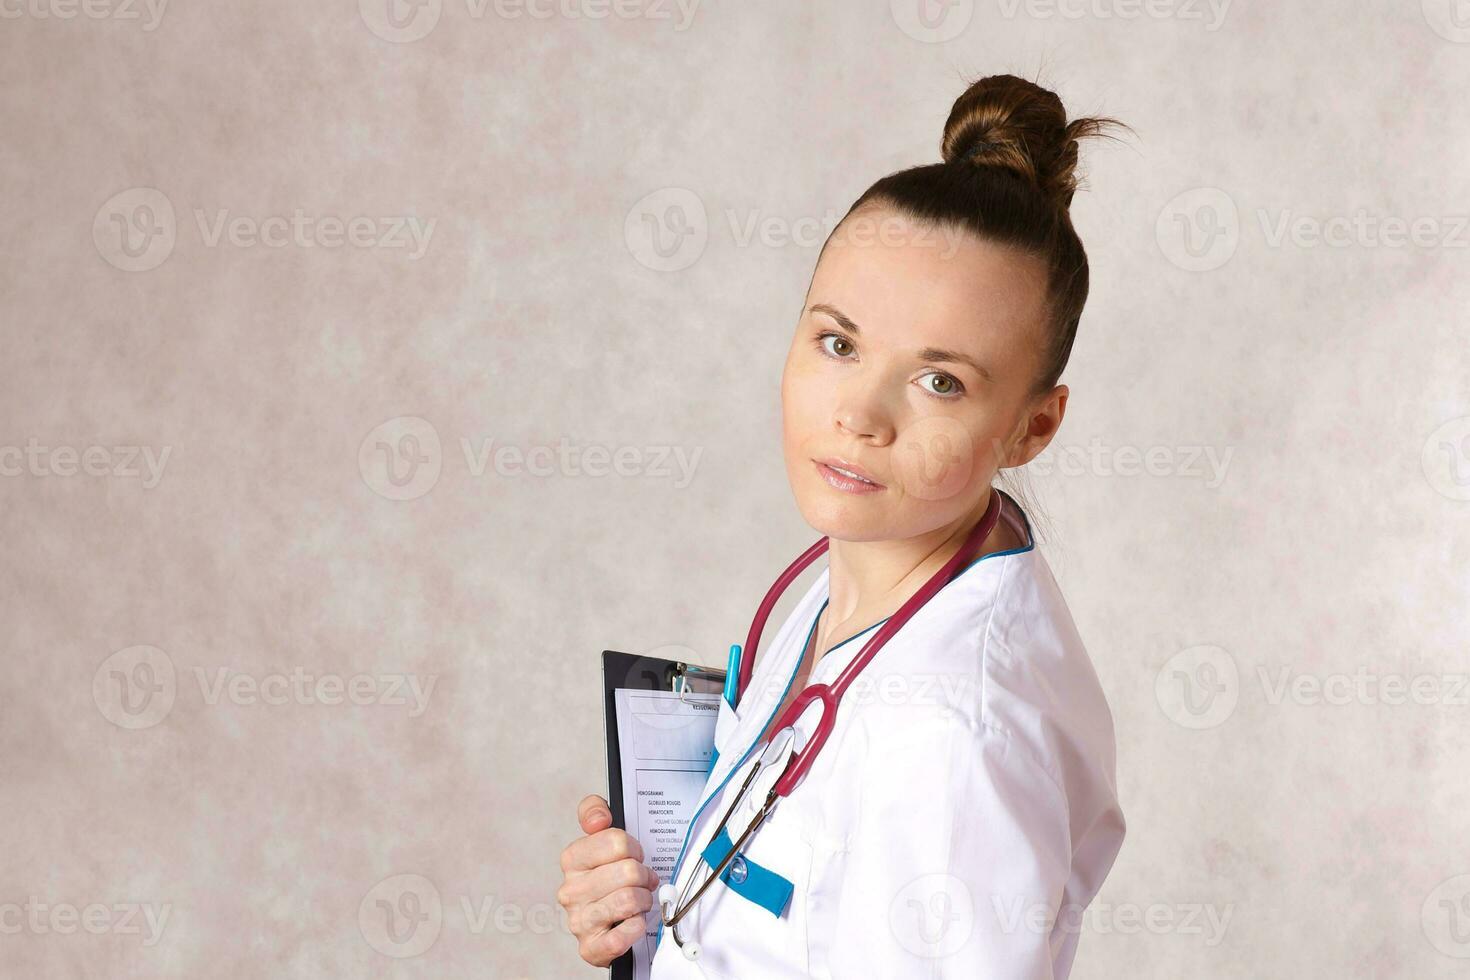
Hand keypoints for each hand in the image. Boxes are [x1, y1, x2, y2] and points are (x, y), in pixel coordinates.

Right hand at [557, 794, 660, 966]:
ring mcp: (579, 920)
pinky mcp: (591, 948)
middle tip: (642, 881)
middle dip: (644, 876)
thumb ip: (594, 810)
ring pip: (629, 899)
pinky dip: (637, 927)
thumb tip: (597, 819)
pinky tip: (633, 923)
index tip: (634, 856)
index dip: (635, 849)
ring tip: (639, 901)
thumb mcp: (602, 837)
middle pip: (628, 871)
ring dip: (644, 900)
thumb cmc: (610, 878)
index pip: (617, 841)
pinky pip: (625, 934)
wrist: (609, 924)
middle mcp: (570, 890)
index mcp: (572, 859)